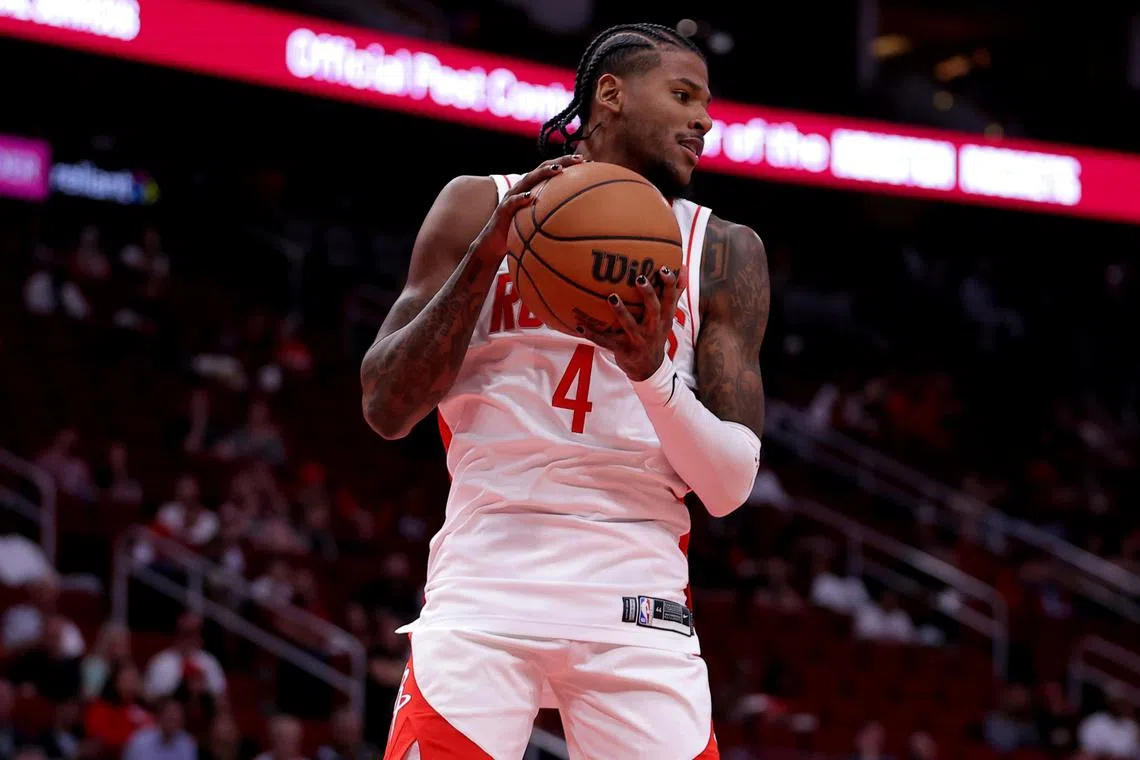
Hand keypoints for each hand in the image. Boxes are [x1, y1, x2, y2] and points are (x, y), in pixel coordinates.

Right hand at [468, 154, 585, 263]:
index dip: (568, 164)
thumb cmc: (520, 232)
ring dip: (543, 173)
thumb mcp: (540, 222)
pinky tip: (530, 197)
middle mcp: (524, 189)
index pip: (552, 171)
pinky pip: (512, 203)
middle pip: (543, 169)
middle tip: (579, 159)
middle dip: (561, 161)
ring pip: (528, 180)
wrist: (494, 244)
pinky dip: (520, 199)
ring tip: (558, 170)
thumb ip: (555, 216)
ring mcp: (512, 197)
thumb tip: (581, 222)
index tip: (588, 162)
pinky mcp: (503, 210)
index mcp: (534, 189)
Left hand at [580, 266, 685, 381]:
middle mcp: (653, 329)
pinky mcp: (623, 350)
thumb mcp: (668, 317)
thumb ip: (674, 294)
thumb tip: (683, 268)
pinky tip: (579, 326)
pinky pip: (605, 342)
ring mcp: (638, 340)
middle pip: (654, 310)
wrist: (648, 368)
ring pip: (630, 325)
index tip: (664, 269)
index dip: (669, 285)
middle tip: (639, 278)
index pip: (670, 300)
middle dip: (648, 294)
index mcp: (664, 319)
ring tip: (612, 298)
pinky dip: (592, 334)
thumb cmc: (656, 334)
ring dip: (621, 312)